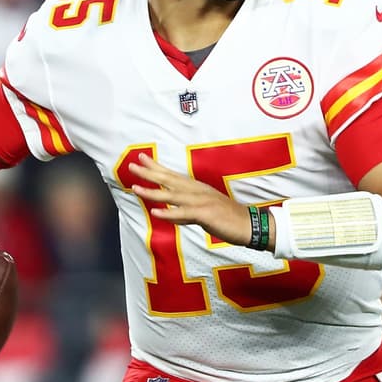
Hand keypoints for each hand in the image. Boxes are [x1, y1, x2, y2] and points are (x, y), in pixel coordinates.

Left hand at [128, 153, 252, 246]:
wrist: (249, 224)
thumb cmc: (228, 217)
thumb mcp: (205, 209)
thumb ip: (186, 209)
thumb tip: (171, 212)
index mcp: (197, 188)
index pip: (173, 174)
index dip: (157, 166)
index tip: (141, 157)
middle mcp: (197, 191)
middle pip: (170, 180)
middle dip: (149, 172)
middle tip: (132, 165)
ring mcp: (201, 202)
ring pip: (173, 196)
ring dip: (153, 192)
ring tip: (136, 188)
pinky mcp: (205, 214)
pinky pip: (184, 214)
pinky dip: (169, 213)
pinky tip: (155, 212)